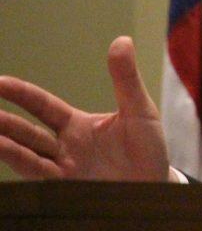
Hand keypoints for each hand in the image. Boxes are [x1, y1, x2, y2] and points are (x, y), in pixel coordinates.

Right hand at [0, 36, 169, 181]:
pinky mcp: (70, 191)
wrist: (158, 186)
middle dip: (4, 124)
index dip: (21, 94)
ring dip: (8, 148)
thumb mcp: (139, 109)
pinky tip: (10, 158)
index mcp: (77, 125)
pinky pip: (43, 180)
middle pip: (26, 134)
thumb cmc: (148, 147)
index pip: (43, 107)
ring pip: (28, 158)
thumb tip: (122, 40)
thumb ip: (127, 79)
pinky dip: (26, 169)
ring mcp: (65, 171)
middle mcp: (65, 148)